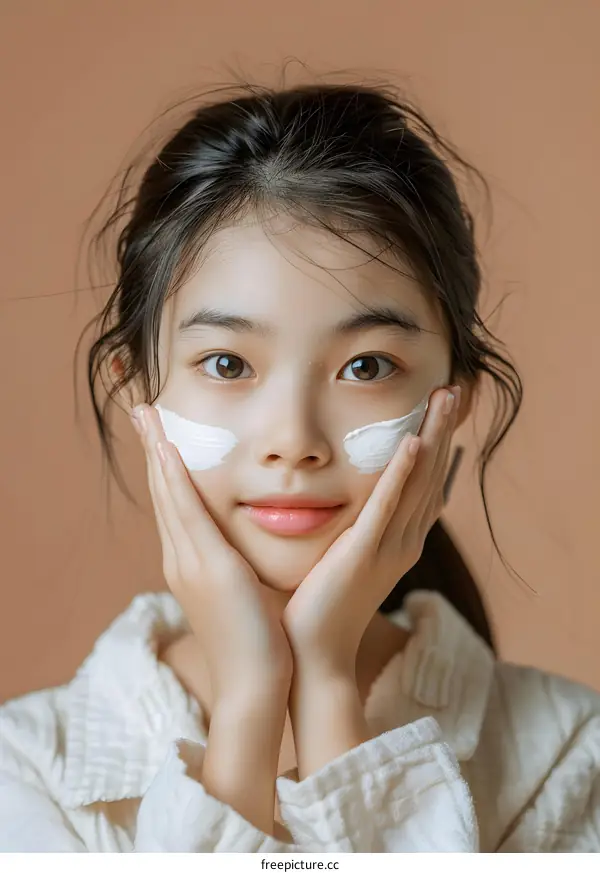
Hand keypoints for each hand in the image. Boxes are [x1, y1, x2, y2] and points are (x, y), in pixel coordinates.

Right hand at [132, 404, 292, 702]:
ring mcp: (189, 564)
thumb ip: (238, 565)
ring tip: (147, 416)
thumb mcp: (244, 593)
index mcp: (191, 564)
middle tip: (142, 410)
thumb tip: (246, 546)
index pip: (175, 504)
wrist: (256, 685)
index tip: (161, 433)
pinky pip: (186, 514)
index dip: (165, 467)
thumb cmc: (259, 642)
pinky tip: (169, 451)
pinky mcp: (207, 568)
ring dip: (157, 452)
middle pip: (163, 493)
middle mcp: (181, 559)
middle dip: (153, 449)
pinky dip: (174, 481)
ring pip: (168, 496)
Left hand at [282, 386, 460, 678]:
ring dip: (433, 438)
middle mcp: (403, 542)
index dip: (440, 450)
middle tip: (453, 391)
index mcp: (398, 543)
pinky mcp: (363, 553)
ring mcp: (387, 548)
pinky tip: (413, 443)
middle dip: (444, 431)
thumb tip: (348, 508)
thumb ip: (354, 532)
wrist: (313, 656)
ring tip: (444, 399)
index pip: (427, 488)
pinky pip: (386, 507)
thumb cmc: (321, 609)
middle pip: (431, 476)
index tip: (447, 417)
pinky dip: (402, 474)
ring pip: (418, 483)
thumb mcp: (345, 561)